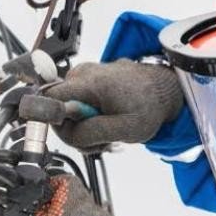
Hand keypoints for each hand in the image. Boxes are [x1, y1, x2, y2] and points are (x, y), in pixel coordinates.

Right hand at [46, 59, 183, 150]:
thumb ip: (92, 131)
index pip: (50, 97)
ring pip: (67, 109)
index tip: (74, 133)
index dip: (54, 120)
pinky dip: (88, 118)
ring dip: (83, 128)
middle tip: (99, 141)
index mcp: (91, 82)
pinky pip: (76, 104)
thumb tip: (67, 132)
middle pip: (58, 108)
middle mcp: (83, 73)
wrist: (165, 90)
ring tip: (107, 133)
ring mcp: (85, 75)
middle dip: (75, 131)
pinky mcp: (88, 80)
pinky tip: (105, 124)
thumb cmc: (149, 107)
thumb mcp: (125, 129)